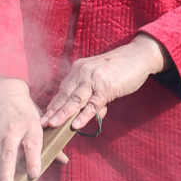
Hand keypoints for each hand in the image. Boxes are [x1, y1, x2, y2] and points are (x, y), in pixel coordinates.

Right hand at [0, 76, 46, 180]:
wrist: (3, 96)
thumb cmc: (26, 112)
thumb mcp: (41, 122)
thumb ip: (52, 143)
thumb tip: (64, 161)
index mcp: (30, 126)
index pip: (31, 144)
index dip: (33, 159)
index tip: (34, 173)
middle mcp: (13, 132)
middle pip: (9, 153)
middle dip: (7, 170)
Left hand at [43, 34, 168, 132]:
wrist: (139, 55)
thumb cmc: (120, 69)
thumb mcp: (101, 80)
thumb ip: (94, 97)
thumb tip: (90, 116)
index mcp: (78, 70)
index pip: (62, 90)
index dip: (53, 104)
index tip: (44, 116)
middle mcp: (82, 73)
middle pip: (64, 95)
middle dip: (52, 111)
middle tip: (41, 124)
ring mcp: (94, 80)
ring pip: (75, 99)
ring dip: (62, 113)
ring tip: (52, 125)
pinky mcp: (107, 87)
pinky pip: (93, 103)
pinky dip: (84, 115)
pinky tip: (77, 125)